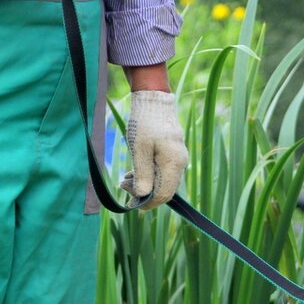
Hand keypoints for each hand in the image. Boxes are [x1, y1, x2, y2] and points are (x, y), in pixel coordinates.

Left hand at [121, 90, 187, 209]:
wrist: (153, 99)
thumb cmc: (144, 123)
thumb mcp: (139, 149)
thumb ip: (143, 174)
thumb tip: (143, 196)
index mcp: (173, 163)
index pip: (163, 194)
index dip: (147, 203)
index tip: (130, 204)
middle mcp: (180, 163)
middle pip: (164, 190)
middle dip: (144, 193)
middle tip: (123, 186)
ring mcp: (178, 158)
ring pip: (163, 181)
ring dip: (145, 184)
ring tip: (125, 178)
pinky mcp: (173, 152)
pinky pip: (163, 171)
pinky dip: (149, 175)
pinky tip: (134, 171)